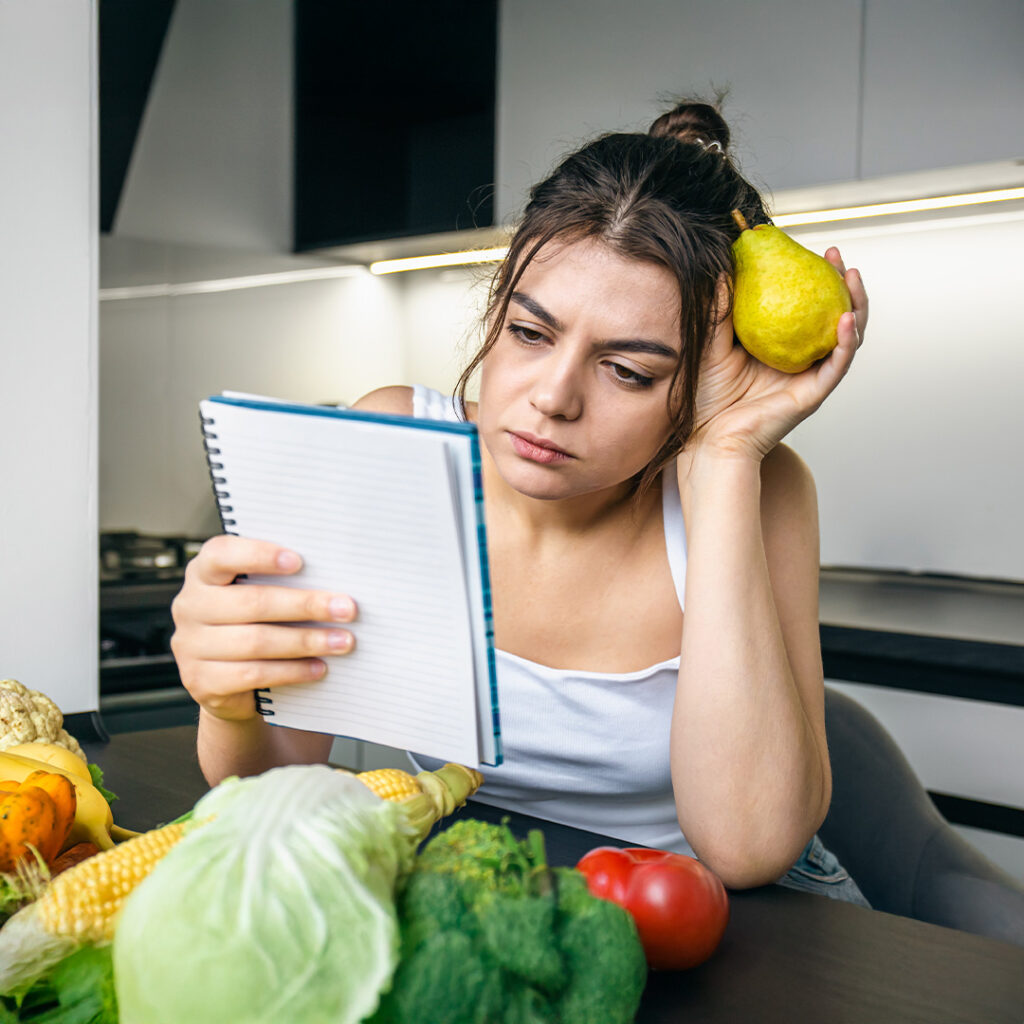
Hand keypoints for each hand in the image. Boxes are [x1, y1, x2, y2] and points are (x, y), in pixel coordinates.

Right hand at [170, 535, 357, 722]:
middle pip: (252, 602)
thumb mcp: (258, 594)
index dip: (259, 555)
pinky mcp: (201, 681)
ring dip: (306, 641)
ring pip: (256, 642)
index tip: (299, 561)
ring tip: (342, 641)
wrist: (230, 683)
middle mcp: (190, 606)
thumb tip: (334, 578)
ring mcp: (191, 646)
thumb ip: (281, 580)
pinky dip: (292, 671)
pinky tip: (318, 667)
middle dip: (306, 605)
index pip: (222, 554)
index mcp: (203, 573)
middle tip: (346, 609)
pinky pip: (253, 675)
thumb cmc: (254, 623)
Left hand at [687, 249, 867, 462]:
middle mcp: (801, 359)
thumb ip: (718, 312)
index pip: (805, 306)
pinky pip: (838, 364)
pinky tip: (847, 318)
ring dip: (856, 305)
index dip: (812, 278)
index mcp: (780, 346)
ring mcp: (810, 376)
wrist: (708, 437)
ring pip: (846, 337)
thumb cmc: (706, 398)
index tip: (808, 249)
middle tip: (835, 255)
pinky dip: (847, 341)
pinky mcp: (814, 394)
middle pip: (832, 315)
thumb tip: (721, 270)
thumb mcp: (711, 344)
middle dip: (842, 283)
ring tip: (852, 277)